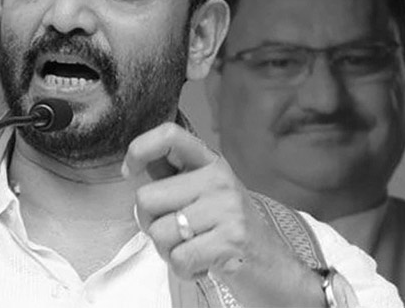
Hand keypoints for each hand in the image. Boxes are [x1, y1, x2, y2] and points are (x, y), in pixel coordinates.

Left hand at [122, 122, 322, 306]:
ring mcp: (227, 209)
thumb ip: (174, 178)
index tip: (129, 171)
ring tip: (193, 249)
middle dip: (150, 224)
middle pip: (146, 198)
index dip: (140, 149)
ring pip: (159, 232)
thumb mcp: (205, 195)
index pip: (170, 135)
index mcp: (211, 163)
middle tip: (177, 234)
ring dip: (168, 252)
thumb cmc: (230, 231)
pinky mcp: (231, 240)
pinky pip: (178, 258)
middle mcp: (219, 179)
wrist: (276, 269)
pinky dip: (184, 270)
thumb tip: (135, 162)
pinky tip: (203, 264)